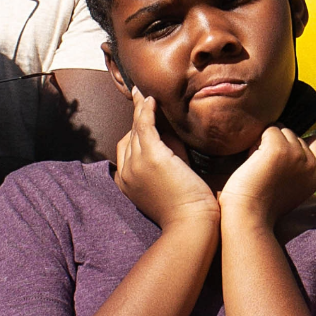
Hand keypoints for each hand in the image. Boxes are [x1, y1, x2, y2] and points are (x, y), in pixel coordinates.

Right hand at [113, 88, 218, 230]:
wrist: (190, 222)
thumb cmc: (186, 206)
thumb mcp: (169, 179)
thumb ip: (167, 156)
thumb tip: (168, 133)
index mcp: (127, 183)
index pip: (125, 150)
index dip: (134, 134)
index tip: (143, 119)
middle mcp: (126, 173)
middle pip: (129, 138)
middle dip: (136, 119)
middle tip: (141, 98)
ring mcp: (136, 164)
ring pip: (135, 129)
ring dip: (140, 108)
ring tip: (143, 93)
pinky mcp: (150, 157)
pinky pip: (144, 126)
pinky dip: (146, 110)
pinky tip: (151, 100)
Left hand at [218, 125, 315, 229]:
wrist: (249, 217)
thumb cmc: (262, 205)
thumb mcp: (291, 188)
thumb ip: (299, 168)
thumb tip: (302, 139)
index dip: (296, 145)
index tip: (280, 160)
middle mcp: (310, 164)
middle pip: (293, 135)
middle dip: (277, 144)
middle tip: (264, 169)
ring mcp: (296, 155)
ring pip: (281, 130)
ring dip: (265, 142)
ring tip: (258, 165)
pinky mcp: (278, 149)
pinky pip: (268, 130)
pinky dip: (256, 142)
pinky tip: (251, 161)